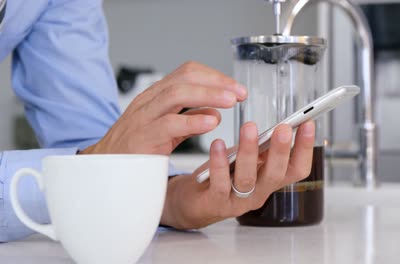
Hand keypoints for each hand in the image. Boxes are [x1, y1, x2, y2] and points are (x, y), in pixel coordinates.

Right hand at [80, 61, 246, 154]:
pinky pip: (169, 124)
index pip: (188, 73)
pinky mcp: (143, 137)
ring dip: (208, 95)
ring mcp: (145, 117)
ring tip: (230, 101)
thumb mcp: (167, 129)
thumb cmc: (136, 147)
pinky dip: (193, 121)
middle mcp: (150, 100)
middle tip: (239, 93)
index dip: (215, 77)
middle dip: (217, 82)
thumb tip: (215, 112)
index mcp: (157, 95)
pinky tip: (211, 122)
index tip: (235, 89)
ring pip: (177, 94)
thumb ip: (190, 119)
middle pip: (185, 78)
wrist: (106, 168)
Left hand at [160, 121, 314, 228]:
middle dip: (281, 151)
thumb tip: (278, 126)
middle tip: (284, 128)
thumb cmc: (223, 175)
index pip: (297, 170)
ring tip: (249, 127)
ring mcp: (238, 201)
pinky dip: (219, 163)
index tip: (308, 124)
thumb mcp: (247, 160)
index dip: (305, 149)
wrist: (194, 201)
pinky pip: (219, 182)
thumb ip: (262, 148)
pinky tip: (218, 143)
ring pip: (247, 178)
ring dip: (249, 152)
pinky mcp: (215, 202)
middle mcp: (258, 194)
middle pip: (276, 175)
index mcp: (270, 181)